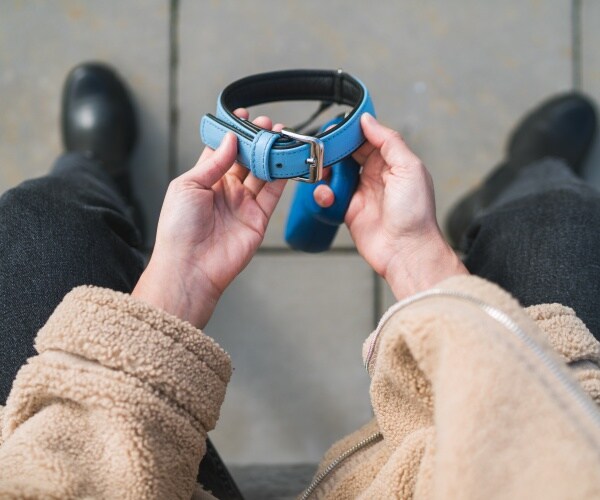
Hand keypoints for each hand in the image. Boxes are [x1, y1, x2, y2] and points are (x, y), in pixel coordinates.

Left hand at [133, 112, 286, 327]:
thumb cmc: (178, 229)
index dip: (233, 133)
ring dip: (272, 154)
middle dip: (257, 141)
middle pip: (246, 159)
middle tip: (268, 124)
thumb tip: (231, 140)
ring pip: (262, 173)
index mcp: (204, 180)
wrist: (190, 266)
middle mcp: (225, 191)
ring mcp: (242, 204)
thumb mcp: (187, 186)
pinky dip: (282, 176)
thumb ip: (213, 162)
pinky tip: (287, 159)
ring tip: (281, 135)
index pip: (221, 150)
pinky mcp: (258, 218)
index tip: (243, 116)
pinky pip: (273, 193)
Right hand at [315, 113, 466, 299]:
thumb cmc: (415, 214)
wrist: (406, 251)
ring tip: (323, 174)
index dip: (351, 132)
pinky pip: (330, 196)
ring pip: (335, 173)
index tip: (335, 127)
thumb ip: (388, 141)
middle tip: (321, 149)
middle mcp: (376, 176)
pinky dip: (324, 194)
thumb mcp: (409, 168)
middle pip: (348, 154)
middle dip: (334, 150)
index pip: (368, 139)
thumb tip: (368, 120)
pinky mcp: (348, 210)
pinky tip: (328, 196)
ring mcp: (361, 193)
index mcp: (393, 162)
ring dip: (326, 172)